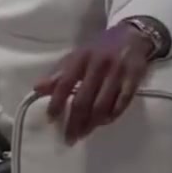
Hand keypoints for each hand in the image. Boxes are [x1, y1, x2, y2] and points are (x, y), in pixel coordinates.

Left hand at [34, 24, 153, 144]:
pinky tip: (104, 123)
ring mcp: (118, 71)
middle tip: (69, 138)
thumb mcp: (76, 56)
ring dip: (92, 122)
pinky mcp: (135, 76)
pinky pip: (123, 101)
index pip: (64, 83)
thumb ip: (58, 73)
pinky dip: (113, 114)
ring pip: (103, 103)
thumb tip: (37, 89)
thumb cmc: (98, 49)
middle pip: (83, 99)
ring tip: (83, 134)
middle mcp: (98, 64)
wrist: (132, 34)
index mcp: (80, 58)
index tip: (51, 120)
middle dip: (75, 121)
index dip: (57, 103)